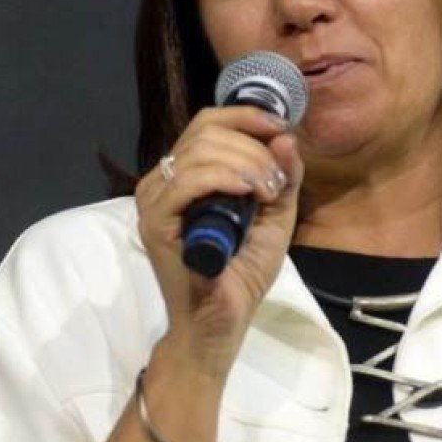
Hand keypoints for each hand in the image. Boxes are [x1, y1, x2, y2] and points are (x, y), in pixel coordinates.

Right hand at [134, 105, 304, 373]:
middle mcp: (163, 180)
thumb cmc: (241, 275)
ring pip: (200, 150)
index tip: (282, 130)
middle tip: (277, 183)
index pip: (208, 122)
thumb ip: (283, 177)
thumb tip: (286, 136)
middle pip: (206, 130)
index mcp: (185, 175)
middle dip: (253, 147)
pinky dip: (225, 177)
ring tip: (268, 193)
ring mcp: (154, 200)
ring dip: (246, 164)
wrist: (219, 324)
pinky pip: (189, 179)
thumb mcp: (274, 217)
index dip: (247, 117)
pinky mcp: (155, 222)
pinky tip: (249, 193)